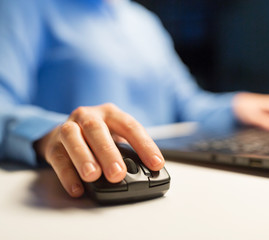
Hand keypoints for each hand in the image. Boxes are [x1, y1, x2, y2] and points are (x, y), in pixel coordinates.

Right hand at [34, 103, 164, 197]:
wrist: (66, 130)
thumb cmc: (98, 136)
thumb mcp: (116, 136)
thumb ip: (128, 151)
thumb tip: (146, 172)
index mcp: (111, 113)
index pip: (130, 126)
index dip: (145, 145)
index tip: (156, 164)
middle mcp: (89, 116)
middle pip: (97, 130)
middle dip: (108, 152)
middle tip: (118, 174)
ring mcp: (68, 127)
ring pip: (73, 138)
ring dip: (83, 157)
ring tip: (93, 176)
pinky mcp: (53, 144)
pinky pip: (58, 158)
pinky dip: (67, 174)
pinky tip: (77, 188)